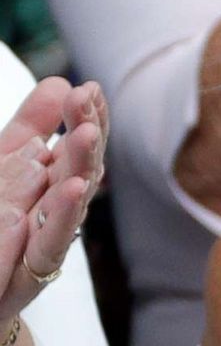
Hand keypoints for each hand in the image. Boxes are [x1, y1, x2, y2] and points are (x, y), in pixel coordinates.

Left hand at [0, 78, 108, 322]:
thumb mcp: (3, 162)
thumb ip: (30, 126)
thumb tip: (60, 81)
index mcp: (48, 177)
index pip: (77, 141)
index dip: (86, 115)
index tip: (88, 88)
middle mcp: (56, 203)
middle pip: (81, 163)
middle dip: (86, 129)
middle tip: (87, 99)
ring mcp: (49, 233)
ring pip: (74, 197)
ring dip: (83, 163)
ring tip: (86, 132)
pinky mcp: (36, 264)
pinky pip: (56, 238)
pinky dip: (67, 212)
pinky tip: (75, 187)